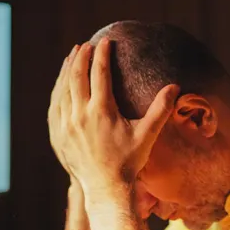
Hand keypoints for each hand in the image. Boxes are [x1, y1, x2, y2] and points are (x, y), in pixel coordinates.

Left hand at [47, 39, 178, 198]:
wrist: (105, 187)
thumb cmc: (129, 161)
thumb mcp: (147, 135)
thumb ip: (161, 110)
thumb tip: (175, 86)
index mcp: (102, 112)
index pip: (100, 73)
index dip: (103, 55)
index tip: (106, 42)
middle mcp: (80, 115)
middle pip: (77, 76)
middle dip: (81, 57)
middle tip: (86, 45)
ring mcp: (65, 124)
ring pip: (63, 88)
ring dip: (68, 69)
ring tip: (73, 56)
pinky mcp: (57, 133)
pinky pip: (55, 104)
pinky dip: (59, 88)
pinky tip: (63, 82)